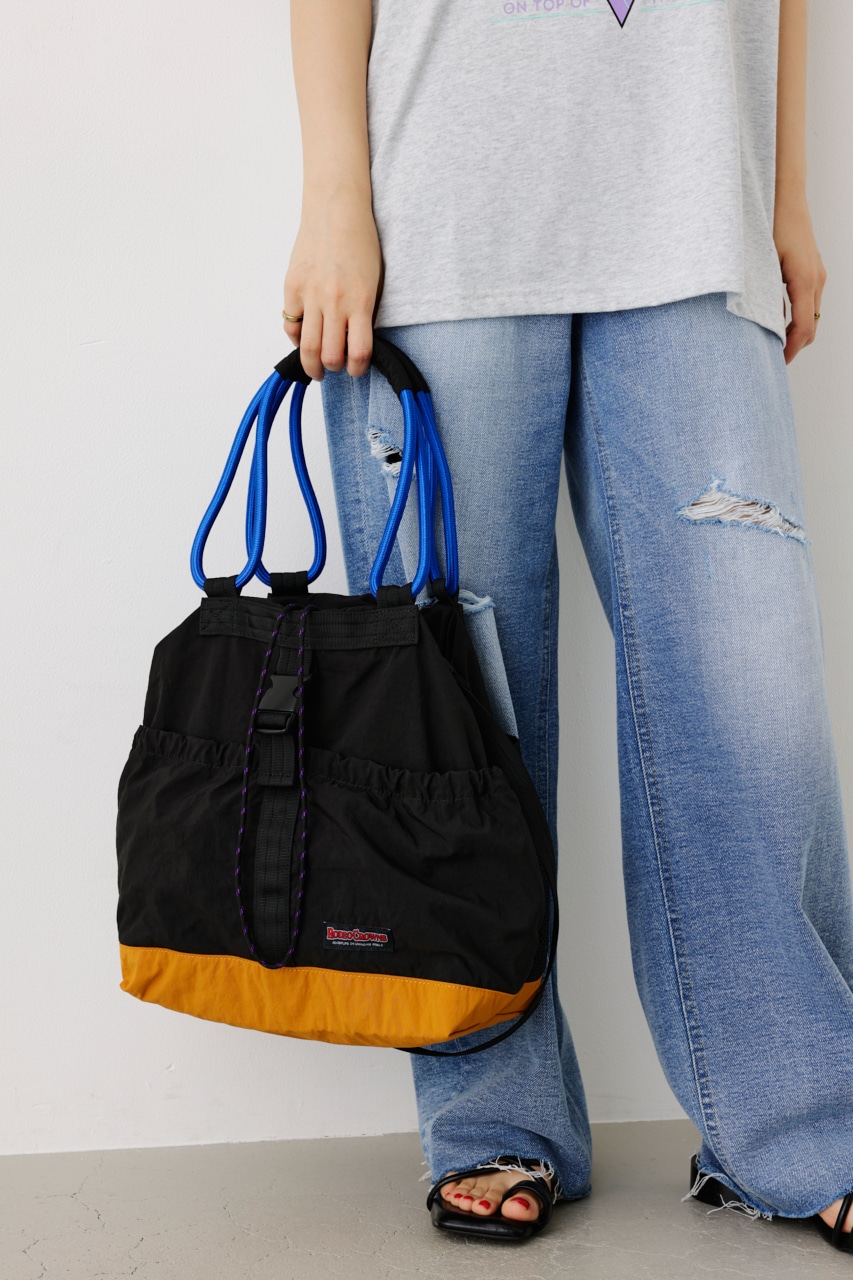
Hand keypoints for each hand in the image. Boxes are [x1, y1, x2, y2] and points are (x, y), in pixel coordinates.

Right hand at [283, 189, 382, 380]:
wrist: (336, 210)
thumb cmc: (360, 241)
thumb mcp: (373, 281)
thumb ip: (363, 312)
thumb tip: (353, 340)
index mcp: (361, 302)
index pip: (359, 353)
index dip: (357, 369)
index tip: (356, 370)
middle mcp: (335, 302)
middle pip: (329, 355)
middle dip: (332, 370)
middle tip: (332, 370)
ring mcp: (310, 295)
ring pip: (307, 346)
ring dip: (311, 364)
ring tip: (315, 368)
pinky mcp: (292, 287)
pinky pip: (290, 324)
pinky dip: (295, 336)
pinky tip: (302, 337)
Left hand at [774, 186, 825, 364]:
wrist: (786, 196)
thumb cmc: (771, 225)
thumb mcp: (762, 263)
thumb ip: (764, 294)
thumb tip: (759, 325)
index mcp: (804, 281)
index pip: (802, 328)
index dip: (791, 351)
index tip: (777, 364)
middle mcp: (816, 279)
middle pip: (810, 326)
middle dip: (794, 347)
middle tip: (772, 361)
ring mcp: (818, 274)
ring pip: (812, 315)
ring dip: (795, 332)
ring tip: (772, 344)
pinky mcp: (814, 269)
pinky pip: (810, 302)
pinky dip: (797, 317)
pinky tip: (777, 320)